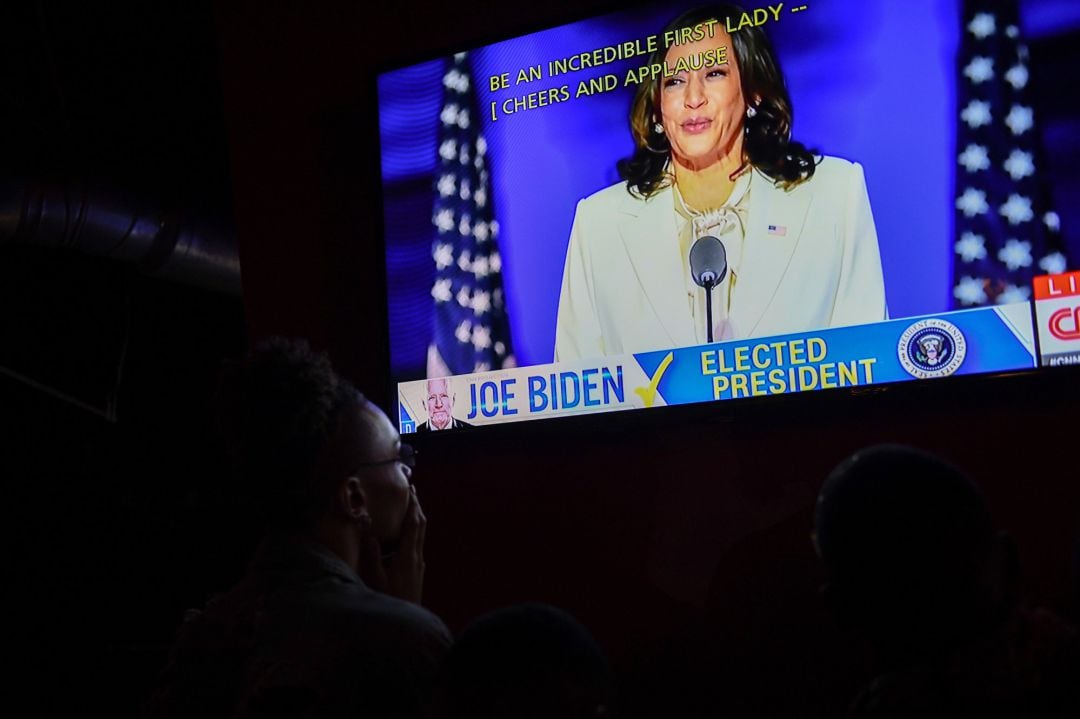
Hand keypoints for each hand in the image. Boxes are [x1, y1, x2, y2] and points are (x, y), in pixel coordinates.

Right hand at [358, 486, 425, 604]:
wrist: (407, 622)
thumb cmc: (389, 600)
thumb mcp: (376, 578)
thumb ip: (373, 554)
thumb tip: (369, 530)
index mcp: (408, 555)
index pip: (413, 524)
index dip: (413, 506)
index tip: (411, 491)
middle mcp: (417, 557)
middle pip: (421, 526)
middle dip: (417, 508)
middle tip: (412, 492)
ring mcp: (419, 564)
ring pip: (421, 535)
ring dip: (416, 519)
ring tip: (410, 508)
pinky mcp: (418, 571)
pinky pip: (417, 544)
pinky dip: (414, 532)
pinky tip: (405, 535)